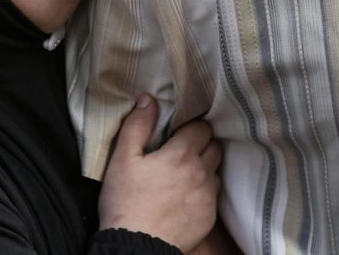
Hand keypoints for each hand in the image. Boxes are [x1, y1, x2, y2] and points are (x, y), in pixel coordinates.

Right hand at [98, 94, 220, 252]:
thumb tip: (148, 100)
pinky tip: (184, 195)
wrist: (137, 245)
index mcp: (182, 154)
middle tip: (180, 148)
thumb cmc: (126, 200)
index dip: (190, 126)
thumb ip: (137, 126)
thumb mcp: (122, 158)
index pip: (202, 127)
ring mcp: (208, 197)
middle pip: (214, 146)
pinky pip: (213, 195)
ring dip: (204, 166)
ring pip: (215, 171)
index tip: (177, 131)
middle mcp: (202, 173)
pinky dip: (202, 190)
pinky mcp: (209, 218)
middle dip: (201, 143)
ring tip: (183, 171)